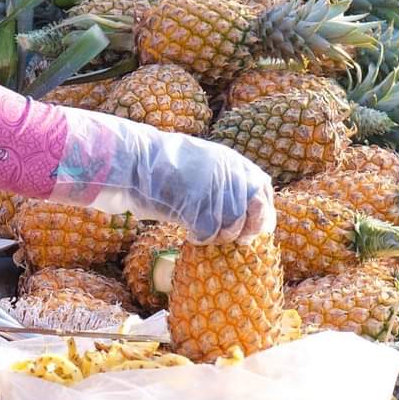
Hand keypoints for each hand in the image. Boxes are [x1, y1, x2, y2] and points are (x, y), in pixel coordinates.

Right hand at [47, 111, 276, 246]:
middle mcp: (228, 173)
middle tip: (228, 238)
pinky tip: (190, 233)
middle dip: (243, 231)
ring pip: (232, 228)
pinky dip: (200, 238)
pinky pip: (209, 233)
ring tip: (201, 231)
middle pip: (252, 214)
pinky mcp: (197, 204)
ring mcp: (214, 189)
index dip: (261, 214)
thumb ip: (227, 183)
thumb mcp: (203, 166)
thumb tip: (250, 212)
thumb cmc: (164, 167)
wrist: (134, 161)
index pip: (263, 191)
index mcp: (232, 161)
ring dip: (218, 236)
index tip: (251, 229)